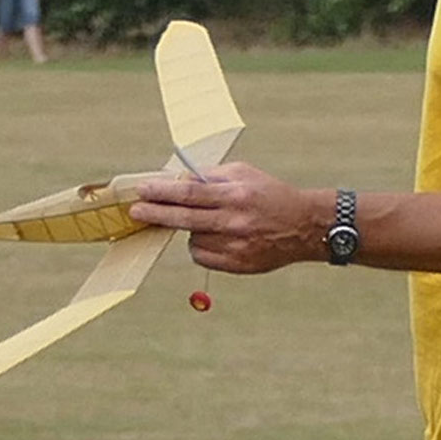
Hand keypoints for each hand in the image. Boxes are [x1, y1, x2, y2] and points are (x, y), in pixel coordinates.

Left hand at [131, 162, 325, 274]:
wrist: (304, 226)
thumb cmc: (270, 194)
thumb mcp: (244, 174)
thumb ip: (210, 177)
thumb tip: (177, 180)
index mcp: (236, 195)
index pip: (190, 193)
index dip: (163, 192)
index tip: (143, 190)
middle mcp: (235, 221)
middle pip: (184, 218)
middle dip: (156, 213)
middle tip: (136, 211)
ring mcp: (235, 246)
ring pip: (192, 239)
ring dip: (190, 229)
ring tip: (209, 221)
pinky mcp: (237, 265)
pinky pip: (202, 256)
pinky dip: (201, 245)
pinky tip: (216, 237)